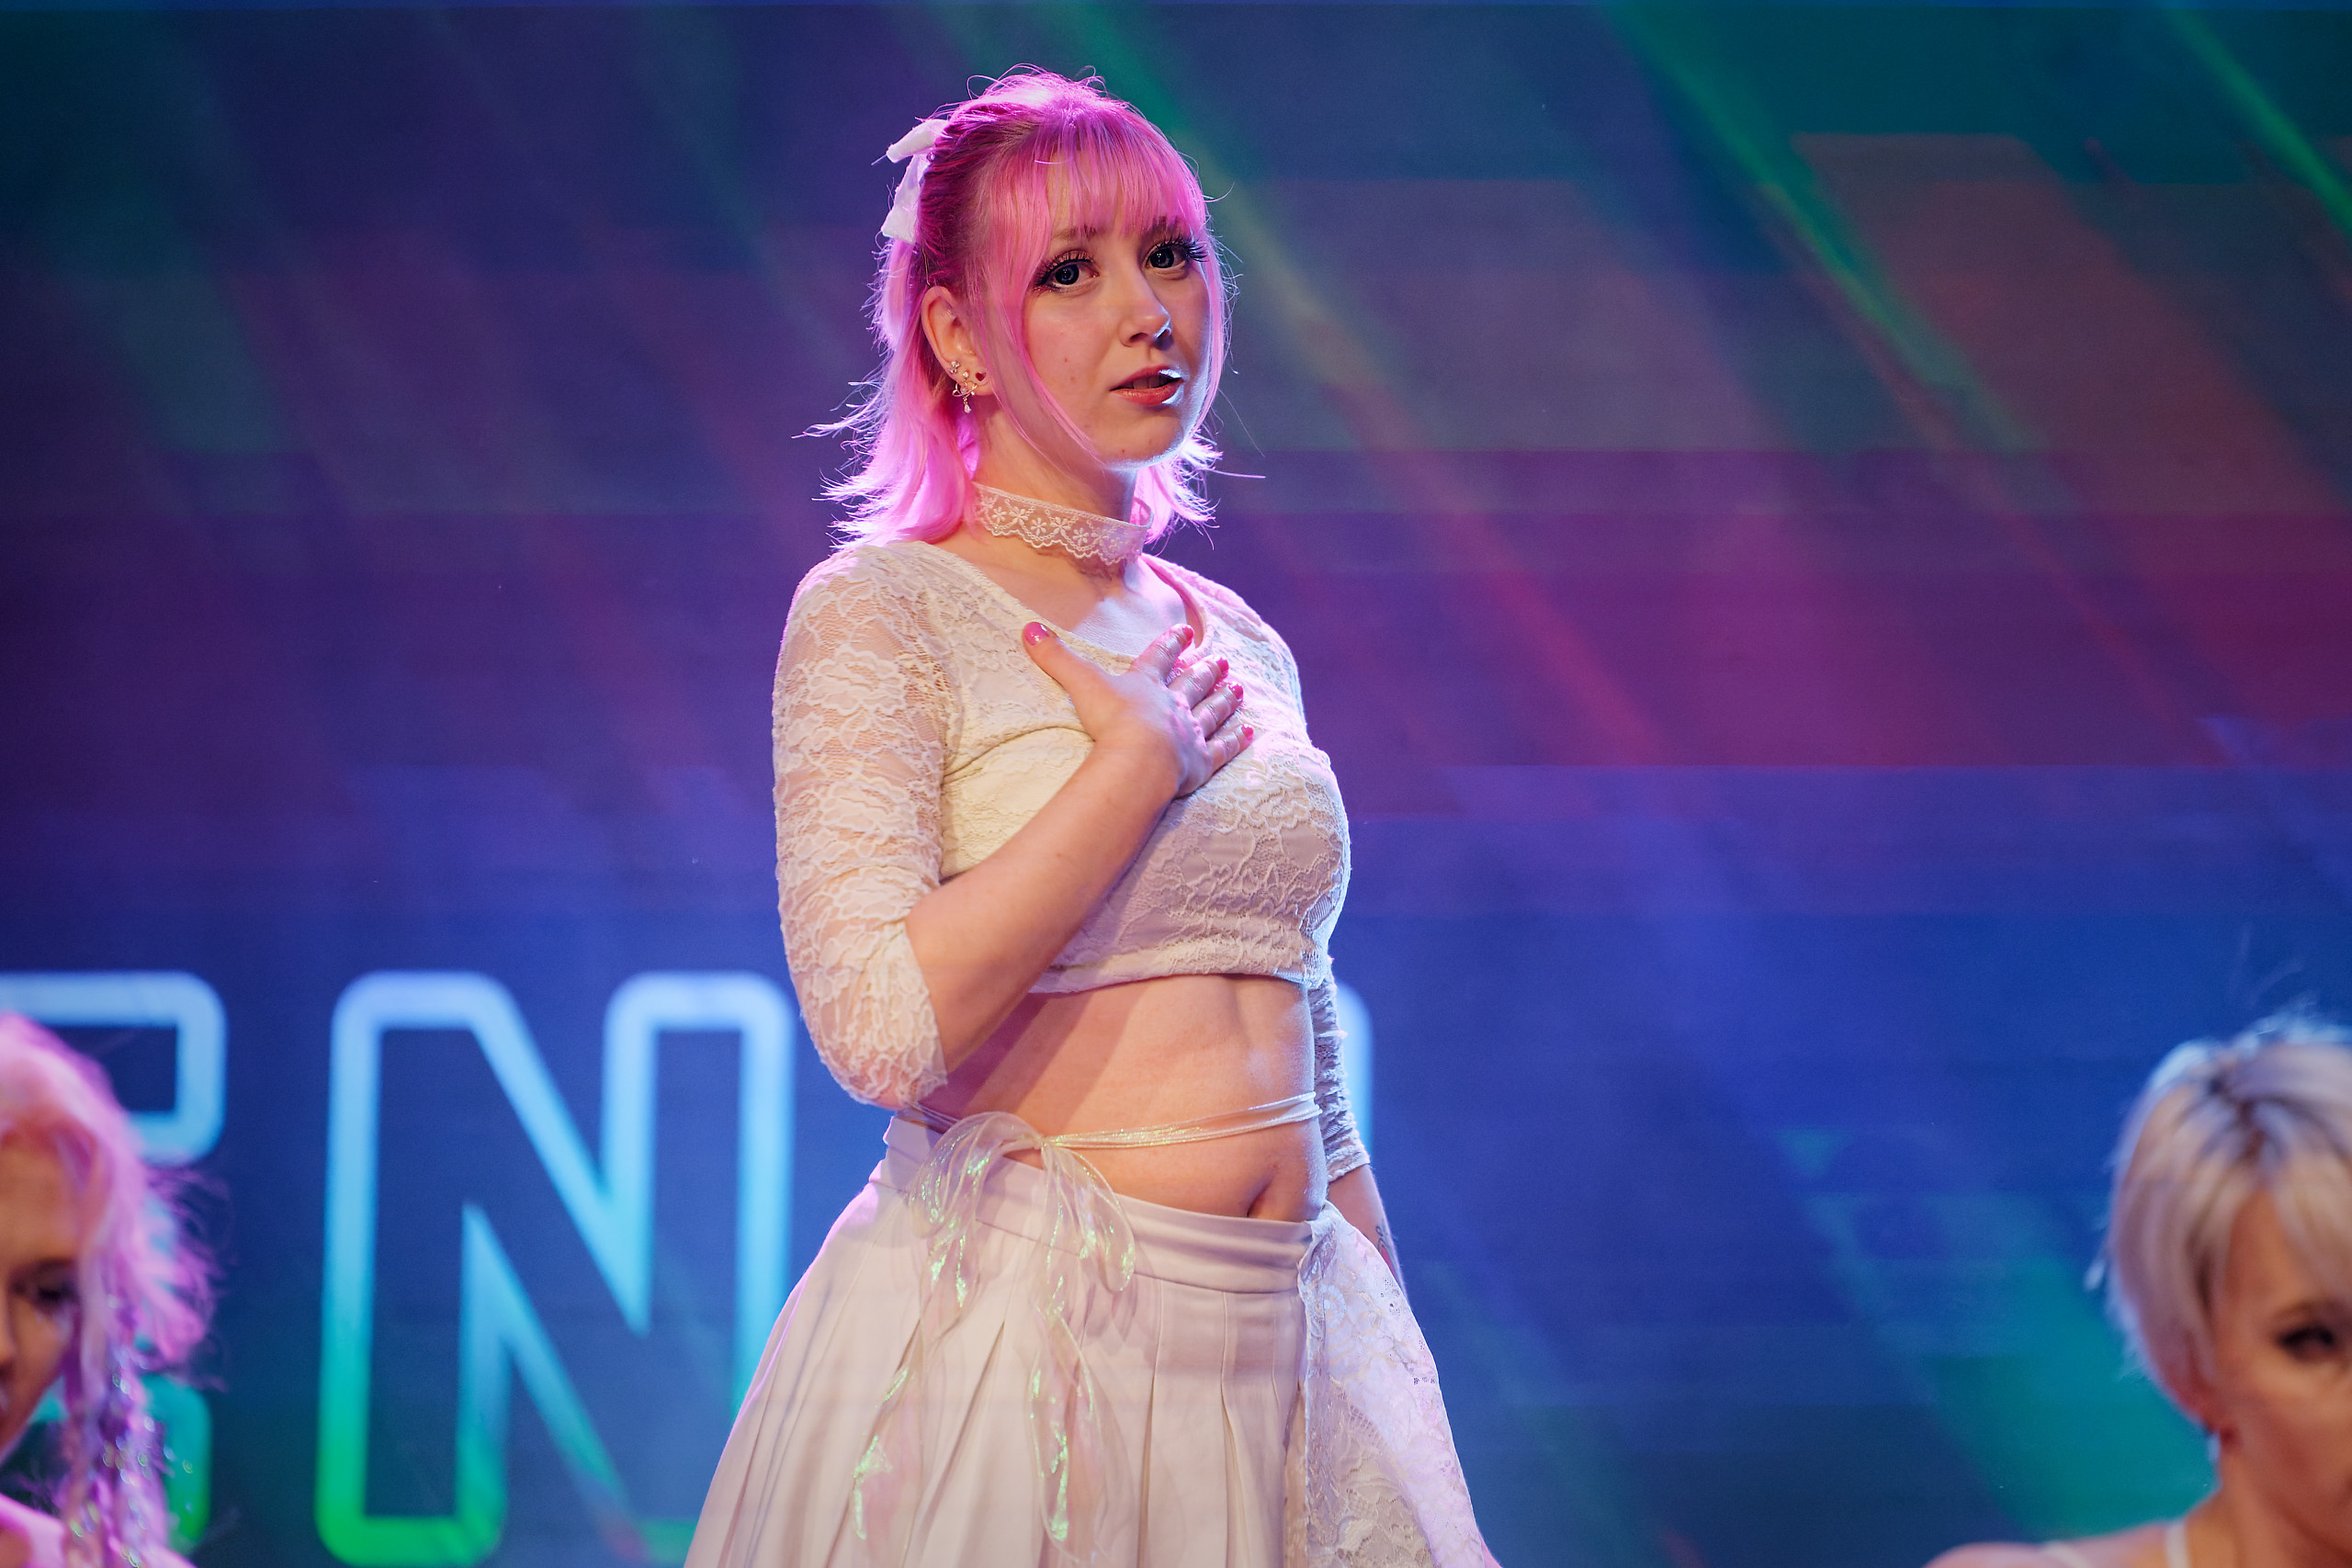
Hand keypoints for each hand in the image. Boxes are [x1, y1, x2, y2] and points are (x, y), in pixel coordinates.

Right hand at [1022, 621, 1250, 797]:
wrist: (1140, 757)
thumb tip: (1028, 627)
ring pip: (1212, 712)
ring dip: (1224, 699)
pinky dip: (1236, 740)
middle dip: (1205, 671)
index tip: (1185, 631)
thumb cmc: (1112, 721)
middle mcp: (1173, 706)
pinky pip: (1223, 749)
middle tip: (1222, 661)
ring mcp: (1190, 734)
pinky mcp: (1201, 762)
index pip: (1159, 658)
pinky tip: (1250, 731)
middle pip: (1193, 684)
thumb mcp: (1081, 683)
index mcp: (1146, 685)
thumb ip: (1055, 657)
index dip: (1170, 644)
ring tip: (1238, 688)